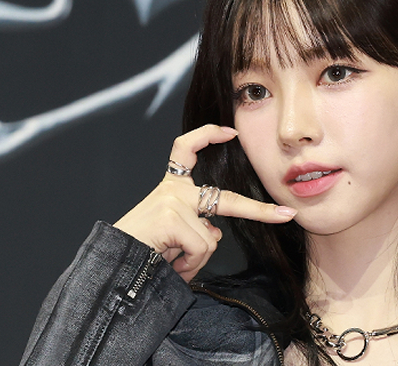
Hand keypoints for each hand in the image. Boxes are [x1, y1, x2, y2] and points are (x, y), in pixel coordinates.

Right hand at [113, 124, 296, 280]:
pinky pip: (200, 247)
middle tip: (286, 215)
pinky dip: (189, 265)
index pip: (184, 150)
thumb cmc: (140, 250)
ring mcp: (173, 201)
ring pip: (210, 239)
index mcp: (170, 189)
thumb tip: (216, 233)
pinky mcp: (173, 217)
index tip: (230, 131)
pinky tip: (169, 264)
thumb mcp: (173, 235)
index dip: (206, 135)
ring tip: (171, 263)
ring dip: (195, 260)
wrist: (111, 264)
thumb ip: (197, 229)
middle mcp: (172, 190)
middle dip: (259, 211)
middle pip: (226, 200)